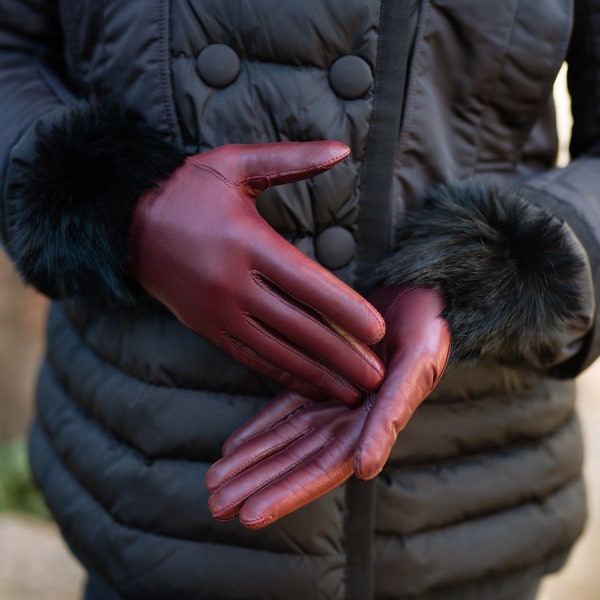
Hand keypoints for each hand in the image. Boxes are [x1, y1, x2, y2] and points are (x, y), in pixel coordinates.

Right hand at [129, 142, 384, 404]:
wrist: (125, 223)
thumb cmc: (186, 189)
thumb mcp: (234, 164)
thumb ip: (290, 160)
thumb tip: (342, 149)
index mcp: (248, 242)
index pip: (307, 283)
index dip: (345, 310)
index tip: (378, 331)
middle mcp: (234, 283)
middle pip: (298, 327)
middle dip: (341, 356)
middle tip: (378, 379)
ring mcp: (218, 311)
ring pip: (277, 351)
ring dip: (317, 375)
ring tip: (352, 395)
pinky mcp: (207, 327)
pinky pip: (250, 357)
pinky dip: (282, 374)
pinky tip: (309, 386)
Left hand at [205, 286, 449, 527]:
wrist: (418, 293)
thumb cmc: (425, 329)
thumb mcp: (415, 368)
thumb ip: (391, 417)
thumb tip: (364, 470)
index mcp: (372, 426)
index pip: (323, 469)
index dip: (288, 493)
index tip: (251, 515)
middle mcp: (348, 421)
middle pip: (295, 461)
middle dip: (257, 484)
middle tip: (218, 505)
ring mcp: (330, 400)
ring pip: (284, 437)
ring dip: (251, 460)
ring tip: (216, 481)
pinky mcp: (318, 377)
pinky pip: (285, 407)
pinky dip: (260, 426)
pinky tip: (234, 444)